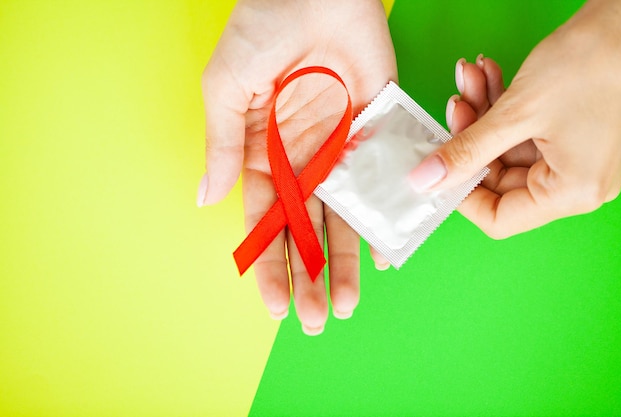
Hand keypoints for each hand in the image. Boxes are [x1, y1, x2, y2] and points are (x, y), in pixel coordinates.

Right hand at [198, 0, 396, 333]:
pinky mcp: (374, 133)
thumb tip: (203, 197)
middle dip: (308, 275)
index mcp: (261, 153)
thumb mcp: (225, 88)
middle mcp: (301, 159)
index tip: (274, 304)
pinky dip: (383, 215)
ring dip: (343, 261)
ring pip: (342, 216)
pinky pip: (379, 183)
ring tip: (345, 304)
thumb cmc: (261, 29)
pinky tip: (385, 253)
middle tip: (313, 320)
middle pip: (305, 230)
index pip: (264, 221)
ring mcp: (339, 150)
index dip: (268, 263)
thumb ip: (221, 145)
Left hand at [409, 0, 620, 238]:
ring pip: (503, 147)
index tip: (436, 170)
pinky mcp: (564, 132)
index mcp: (571, 192)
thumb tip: (427, 179)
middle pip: (497, 177)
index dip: (461, 195)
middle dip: (469, 139)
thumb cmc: (594, 63)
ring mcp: (569, 156)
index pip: (500, 218)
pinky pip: (518, 129)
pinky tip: (485, 76)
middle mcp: (573, 182)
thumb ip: (467, 150)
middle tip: (454, 107)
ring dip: (480, 113)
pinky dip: (498, 104)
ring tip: (469, 79)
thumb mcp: (518, 113)